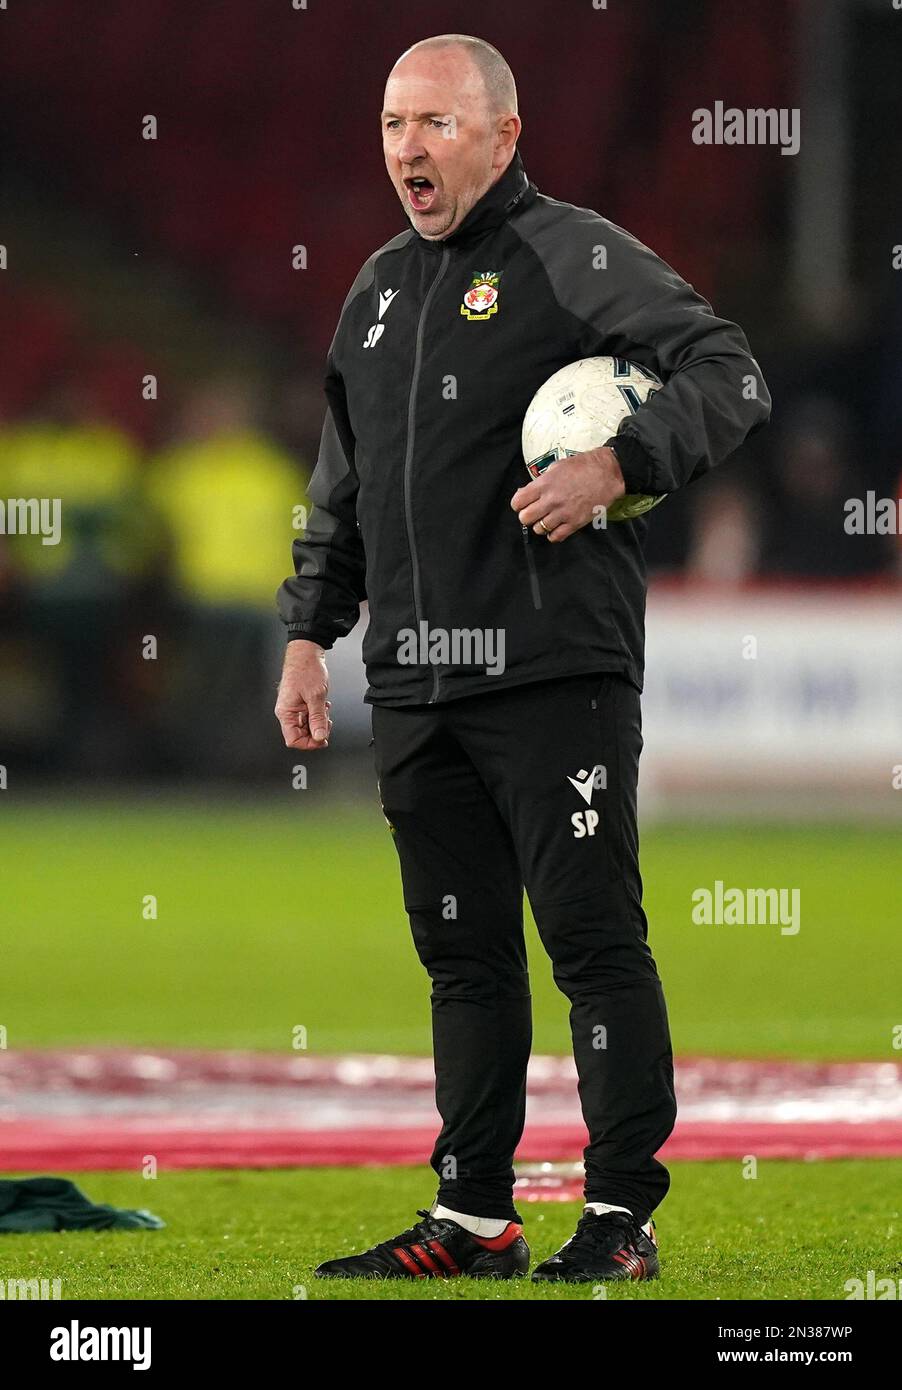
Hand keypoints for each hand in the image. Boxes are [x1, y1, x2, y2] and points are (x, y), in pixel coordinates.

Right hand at [274, 640, 332, 749]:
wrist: (306, 654)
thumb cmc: (306, 669)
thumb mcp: (316, 696)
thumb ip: (318, 719)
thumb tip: (319, 737)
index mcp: (286, 712)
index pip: (293, 740)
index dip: (309, 743)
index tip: (322, 739)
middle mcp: (287, 712)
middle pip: (300, 735)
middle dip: (316, 730)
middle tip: (326, 722)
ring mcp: (293, 707)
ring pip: (306, 726)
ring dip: (318, 721)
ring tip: (324, 710)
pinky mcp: (299, 703)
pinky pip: (308, 716)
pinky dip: (318, 714)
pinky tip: (322, 706)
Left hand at [510, 445, 625, 541]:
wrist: (608, 473)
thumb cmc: (583, 466)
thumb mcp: (557, 467)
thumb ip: (541, 481)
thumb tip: (528, 492)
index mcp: (544, 484)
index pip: (518, 502)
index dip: (519, 504)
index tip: (523, 503)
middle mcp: (551, 500)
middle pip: (525, 518)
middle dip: (527, 516)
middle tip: (534, 512)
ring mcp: (563, 513)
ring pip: (539, 529)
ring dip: (541, 525)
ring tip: (547, 518)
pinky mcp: (575, 523)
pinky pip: (555, 537)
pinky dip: (553, 534)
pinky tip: (556, 527)